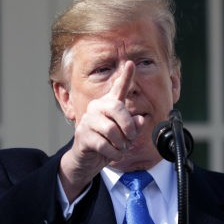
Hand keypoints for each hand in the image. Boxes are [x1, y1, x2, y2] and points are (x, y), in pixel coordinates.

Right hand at [59, 61, 145, 200]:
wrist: (87, 159)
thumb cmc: (108, 143)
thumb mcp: (125, 135)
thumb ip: (134, 126)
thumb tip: (141, 120)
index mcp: (109, 104)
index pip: (118, 88)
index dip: (126, 76)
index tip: (131, 63)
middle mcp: (97, 107)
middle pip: (118, 109)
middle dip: (129, 127)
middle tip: (130, 138)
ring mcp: (88, 120)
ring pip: (112, 130)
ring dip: (121, 144)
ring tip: (120, 148)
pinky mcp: (82, 135)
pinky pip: (104, 144)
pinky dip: (114, 153)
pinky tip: (113, 154)